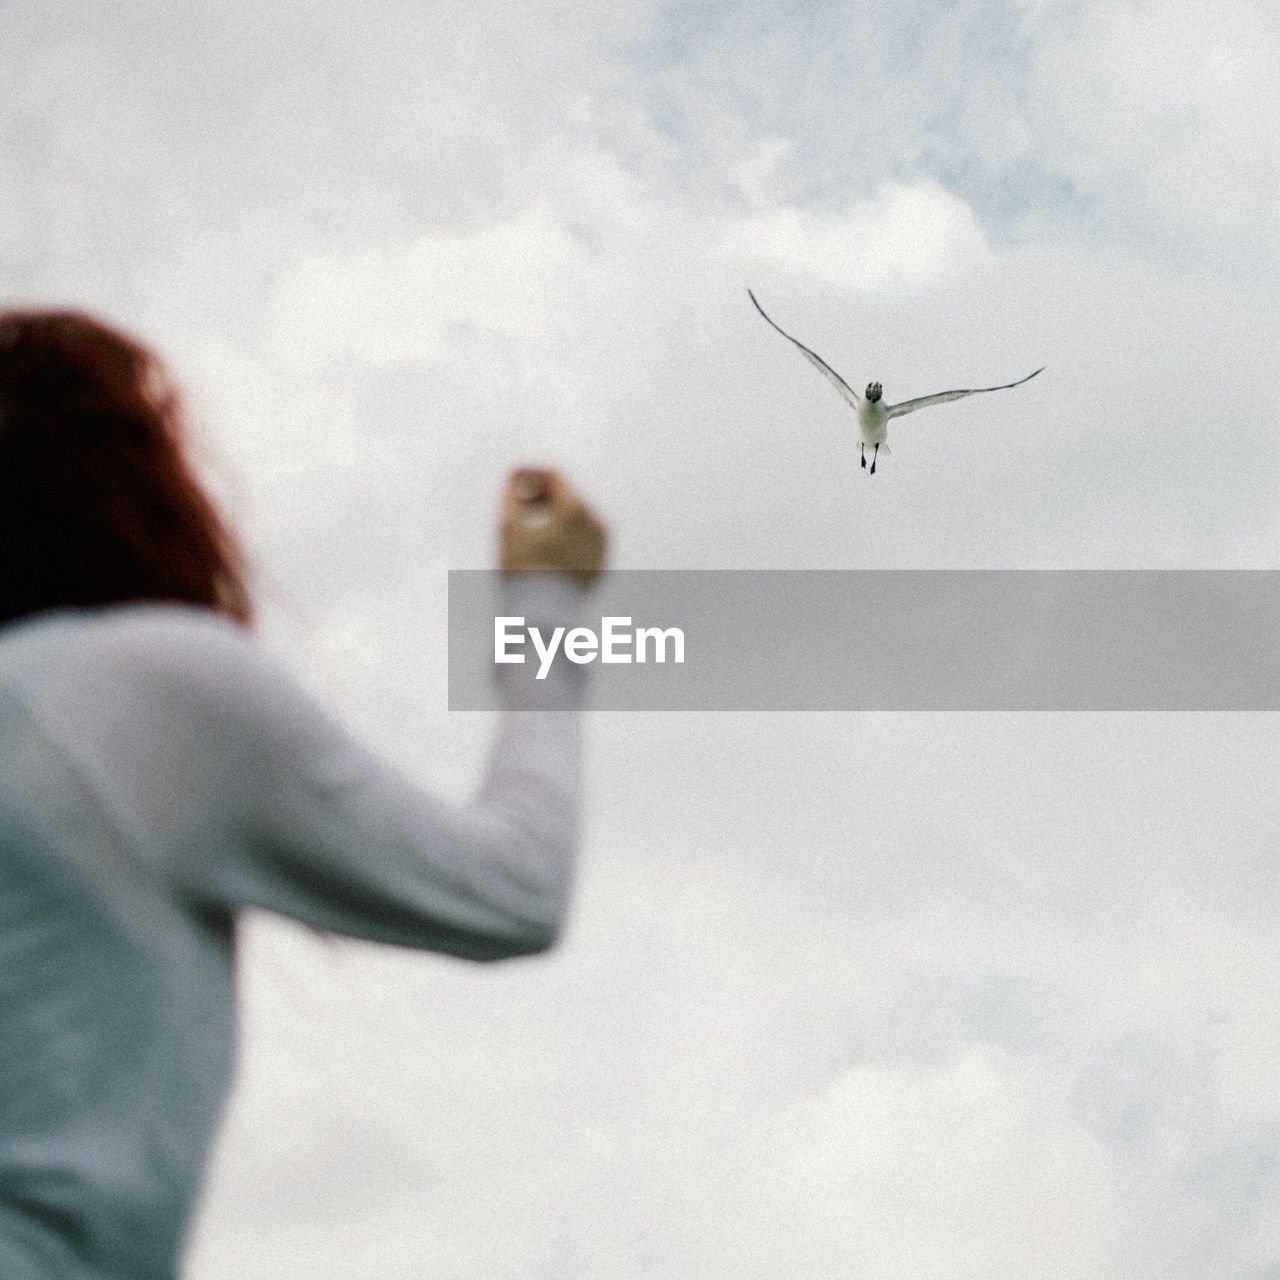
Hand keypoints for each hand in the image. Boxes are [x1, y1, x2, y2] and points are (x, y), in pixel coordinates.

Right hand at [500, 468, 606, 589]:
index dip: (532, 473)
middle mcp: (595, 523)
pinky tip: (545, 547)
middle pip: (568, 496)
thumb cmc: (522, 570)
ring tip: (531, 528)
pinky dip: (567, 536)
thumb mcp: (508, 527)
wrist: (542, 615)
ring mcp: (601, 544)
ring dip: (555, 515)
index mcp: (575, 509)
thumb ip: (511, 494)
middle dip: (544, 494)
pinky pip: (583, 540)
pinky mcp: (600, 563)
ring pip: (577, 518)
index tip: (515, 477)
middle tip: (519, 502)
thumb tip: (515, 477)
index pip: (555, 476)